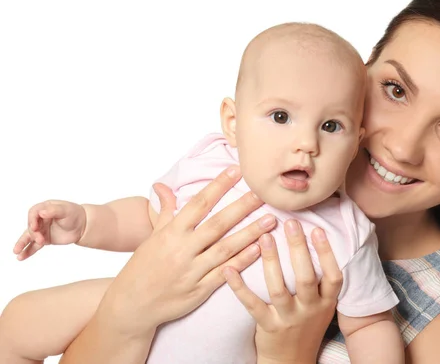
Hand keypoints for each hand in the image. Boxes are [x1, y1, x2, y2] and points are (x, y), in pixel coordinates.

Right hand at [13, 200, 86, 259]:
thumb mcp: (66, 210)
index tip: (34, 227)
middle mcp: (41, 219)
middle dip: (34, 234)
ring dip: (22, 244)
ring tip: (16, 251)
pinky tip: (21, 257)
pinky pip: (34, 245)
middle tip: (40, 240)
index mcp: (45, 208)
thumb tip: (42, 212)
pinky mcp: (44, 239)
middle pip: (31, 226)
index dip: (32, 220)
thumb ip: (54, 210)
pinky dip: (28, 251)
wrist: (83, 225)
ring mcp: (42, 229)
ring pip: (29, 237)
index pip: (33, 213)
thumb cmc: (75, 214)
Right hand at [96, 166, 275, 336]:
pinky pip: (225, 274)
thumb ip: (165, 211)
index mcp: (171, 233)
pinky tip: (259, 250)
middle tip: (263, 193)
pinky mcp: (200, 290)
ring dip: (249, 233)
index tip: (236, 171)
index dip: (218, 186)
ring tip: (270, 220)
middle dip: (242, 207)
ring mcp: (192, 271)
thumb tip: (163, 186)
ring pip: (225, 248)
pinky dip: (242, 262)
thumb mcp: (153, 236)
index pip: (199, 204)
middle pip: (217, 224)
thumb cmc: (143, 267)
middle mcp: (182, 249)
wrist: (132, 305)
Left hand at [224, 219, 342, 363]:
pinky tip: (229, 268)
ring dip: (272, 261)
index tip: (318, 229)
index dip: (327, 253)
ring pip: (279, 289)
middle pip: (306, 278)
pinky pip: (252, 305)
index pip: (333, 276)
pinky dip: (239, 286)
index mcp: (326, 302)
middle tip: (290, 223)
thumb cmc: (306, 325)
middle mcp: (310, 310)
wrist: (292, 361)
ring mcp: (288, 319)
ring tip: (264, 237)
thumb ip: (321, 280)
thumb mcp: (322, 305)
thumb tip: (314, 237)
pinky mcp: (268, 327)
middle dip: (298, 249)